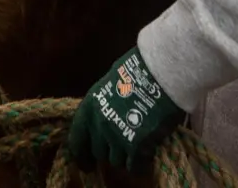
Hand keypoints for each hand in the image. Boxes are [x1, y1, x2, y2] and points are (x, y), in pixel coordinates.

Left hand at [66, 46, 185, 174]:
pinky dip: (139, 164)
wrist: (160, 74)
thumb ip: (103, 105)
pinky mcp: (137, 147)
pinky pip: (134, 166)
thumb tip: (103, 117)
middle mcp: (99, 125)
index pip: (76, 140)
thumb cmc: (137, 71)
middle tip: (119, 147)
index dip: (81, 155)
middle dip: (107, 151)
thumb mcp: (109, 84)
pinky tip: (146, 156)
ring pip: (116, 161)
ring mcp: (117, 137)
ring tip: (135, 147)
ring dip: (124, 157)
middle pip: (98, 152)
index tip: (86, 164)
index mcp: (89, 108)